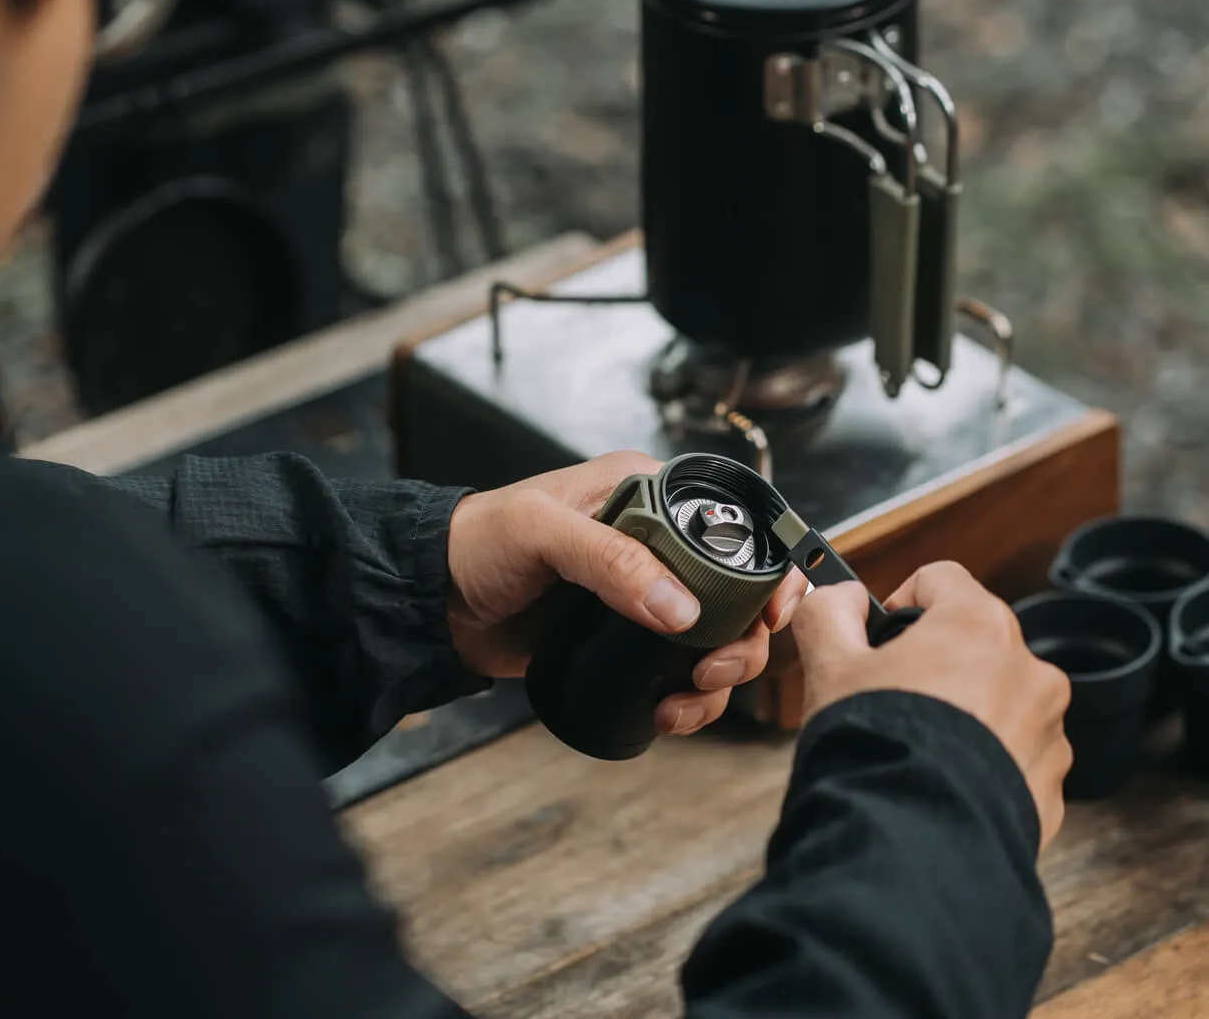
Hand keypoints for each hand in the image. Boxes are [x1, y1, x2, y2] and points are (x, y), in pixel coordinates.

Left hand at [447, 451, 807, 736]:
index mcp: (651, 494)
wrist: (434, 603)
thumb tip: (680, 610)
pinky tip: (667, 712)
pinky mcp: (629, 643)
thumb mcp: (540, 532)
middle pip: (741, 595)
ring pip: (720, 641)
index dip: (770, 568)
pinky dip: (689, 700)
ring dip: (720, 678)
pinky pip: (682, 673)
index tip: (774, 611)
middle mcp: (660, 544)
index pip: (737, 524)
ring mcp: (647, 597)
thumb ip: (609, 561)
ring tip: (685, 701)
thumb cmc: (477, 543)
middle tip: (714, 670)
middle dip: (744, 640)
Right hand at [791, 562, 1072, 850]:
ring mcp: (1049, 732)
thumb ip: (828, 613)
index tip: (877, 643)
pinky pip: (1014, 759)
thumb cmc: (874, 749)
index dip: (898, 604)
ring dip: (965, 716)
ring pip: (999, 703)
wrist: (909, 844)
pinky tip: (942, 785)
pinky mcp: (1050, 786)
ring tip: (918, 753)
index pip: (939, 580)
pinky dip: (983, 766)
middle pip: (974, 644)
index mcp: (979, 627)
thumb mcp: (829, 667)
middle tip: (890, 704)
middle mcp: (1029, 672)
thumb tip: (838, 595)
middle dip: (934, 666)